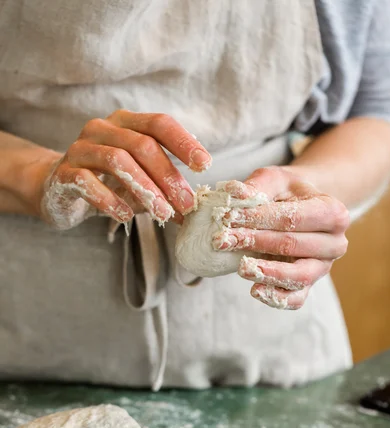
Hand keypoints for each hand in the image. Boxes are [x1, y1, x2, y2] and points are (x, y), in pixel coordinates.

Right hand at [36, 111, 211, 228]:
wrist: (58, 191)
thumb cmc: (106, 184)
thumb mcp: (139, 182)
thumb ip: (162, 187)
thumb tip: (193, 207)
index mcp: (125, 124)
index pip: (159, 124)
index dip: (183, 142)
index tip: (204, 165)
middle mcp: (102, 129)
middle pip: (142, 145)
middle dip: (168, 177)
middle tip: (186, 205)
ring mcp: (80, 149)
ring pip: (117, 160)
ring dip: (145, 189)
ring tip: (162, 214)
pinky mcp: (64, 173)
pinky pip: (87, 182)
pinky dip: (110, 200)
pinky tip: (126, 216)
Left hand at [212, 166, 349, 309]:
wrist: (299, 209)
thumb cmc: (286, 193)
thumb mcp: (273, 180)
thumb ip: (256, 186)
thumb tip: (233, 193)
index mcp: (333, 212)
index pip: (294, 217)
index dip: (259, 218)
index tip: (228, 217)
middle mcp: (335, 243)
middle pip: (293, 245)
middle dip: (255, 242)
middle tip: (223, 240)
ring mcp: (323, 268)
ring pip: (299, 276)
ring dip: (267, 272)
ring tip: (241, 267)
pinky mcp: (308, 286)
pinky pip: (296, 298)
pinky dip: (276, 297)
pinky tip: (255, 290)